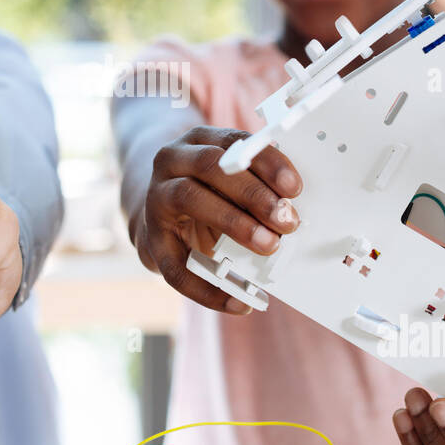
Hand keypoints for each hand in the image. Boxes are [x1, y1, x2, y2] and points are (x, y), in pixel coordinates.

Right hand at [134, 126, 301, 313]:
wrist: (160, 212)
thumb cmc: (210, 192)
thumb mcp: (230, 180)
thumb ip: (258, 185)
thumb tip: (295, 209)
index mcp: (199, 140)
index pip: (233, 141)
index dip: (266, 162)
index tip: (294, 188)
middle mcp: (172, 161)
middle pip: (211, 166)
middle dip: (253, 194)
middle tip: (287, 220)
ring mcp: (156, 196)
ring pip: (189, 197)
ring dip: (234, 222)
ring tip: (269, 245)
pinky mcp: (150, 237)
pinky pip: (175, 265)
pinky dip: (208, 287)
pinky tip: (238, 304)